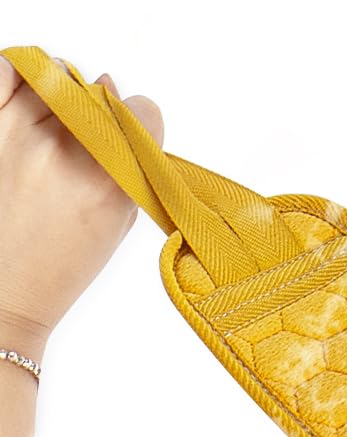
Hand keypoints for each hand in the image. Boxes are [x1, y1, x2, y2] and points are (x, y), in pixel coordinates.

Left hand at [0, 58, 163, 344]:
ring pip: (52, 77)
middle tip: (77, 144)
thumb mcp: (113, 228)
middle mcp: (64, 150)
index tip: (127, 132)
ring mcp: (16, 130)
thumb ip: (127, 169)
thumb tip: (119, 101)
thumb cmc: (53, 267)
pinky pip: (5, 69)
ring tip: (45, 131)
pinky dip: (16, 75)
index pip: (142, 113)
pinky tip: (19, 99)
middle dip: (93, 113)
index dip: (136, 120)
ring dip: (55, 95)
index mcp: (107, 183)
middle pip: (95, 94)